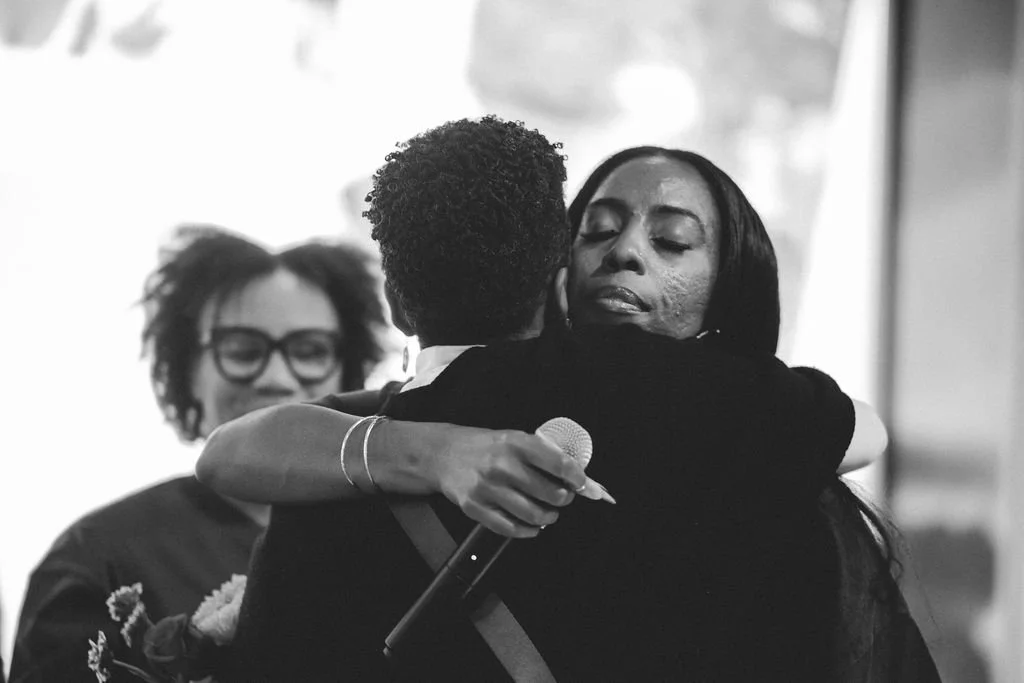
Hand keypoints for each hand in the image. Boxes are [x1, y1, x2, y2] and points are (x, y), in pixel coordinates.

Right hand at [428, 425, 606, 537]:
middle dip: (564, 499)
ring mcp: (487, 489)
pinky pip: (511, 528)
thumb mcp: (513, 438)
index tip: (582, 483)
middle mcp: (502, 466)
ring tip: (548, 512)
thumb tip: (574, 475)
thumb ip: (541, 455)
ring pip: (534, 515)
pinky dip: (528, 531)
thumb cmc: (484, 447)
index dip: (577, 478)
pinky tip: (531, 525)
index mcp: (515, 444)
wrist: (444, 454)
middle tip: (563, 497)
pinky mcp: (475, 508)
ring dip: (548, 517)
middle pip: (550, 494)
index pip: (559, 464)